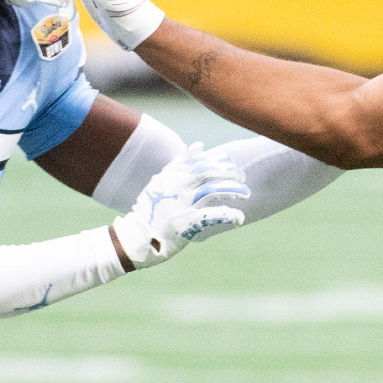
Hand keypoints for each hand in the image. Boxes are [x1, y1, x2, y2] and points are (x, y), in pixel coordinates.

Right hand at [111, 143, 249, 268]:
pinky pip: (213, 215)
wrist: (135, 237)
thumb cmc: (150, 210)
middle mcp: (176, 186)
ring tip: (246, 194)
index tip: (231, 163)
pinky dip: (229, 215)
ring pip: (214, 191)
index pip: (201, 161)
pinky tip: (239, 217)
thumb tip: (198, 145)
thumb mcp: (160, 181)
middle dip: (229, 173)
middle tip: (242, 177)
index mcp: (170, 175)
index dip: (219, 161)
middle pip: (209, 173)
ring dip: (234, 191)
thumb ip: (179, 164)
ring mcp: (181, 204)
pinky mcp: (186, 222)